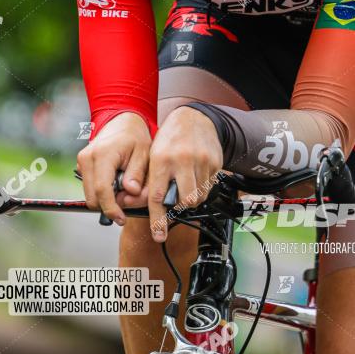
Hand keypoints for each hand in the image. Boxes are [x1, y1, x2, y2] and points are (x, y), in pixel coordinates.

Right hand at [77, 112, 150, 225]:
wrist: (122, 121)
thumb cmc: (135, 136)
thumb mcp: (143, 153)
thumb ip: (137, 174)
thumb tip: (130, 192)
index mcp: (103, 155)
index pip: (102, 190)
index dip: (111, 208)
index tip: (121, 218)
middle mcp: (87, 159)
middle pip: (92, 197)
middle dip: (110, 205)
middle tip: (130, 199)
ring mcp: (82, 162)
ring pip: (90, 195)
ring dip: (107, 198)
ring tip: (125, 187)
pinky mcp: (82, 166)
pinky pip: (90, 187)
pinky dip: (103, 191)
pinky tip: (117, 182)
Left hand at [148, 106, 222, 240]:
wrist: (195, 118)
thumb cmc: (170, 138)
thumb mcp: (154, 155)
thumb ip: (150, 180)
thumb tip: (139, 204)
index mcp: (162, 160)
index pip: (158, 196)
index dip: (158, 219)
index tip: (159, 235)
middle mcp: (182, 160)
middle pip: (186, 200)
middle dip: (182, 206)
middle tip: (178, 200)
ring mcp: (201, 161)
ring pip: (200, 196)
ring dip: (193, 197)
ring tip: (187, 184)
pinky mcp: (215, 162)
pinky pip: (210, 186)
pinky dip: (203, 186)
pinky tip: (196, 173)